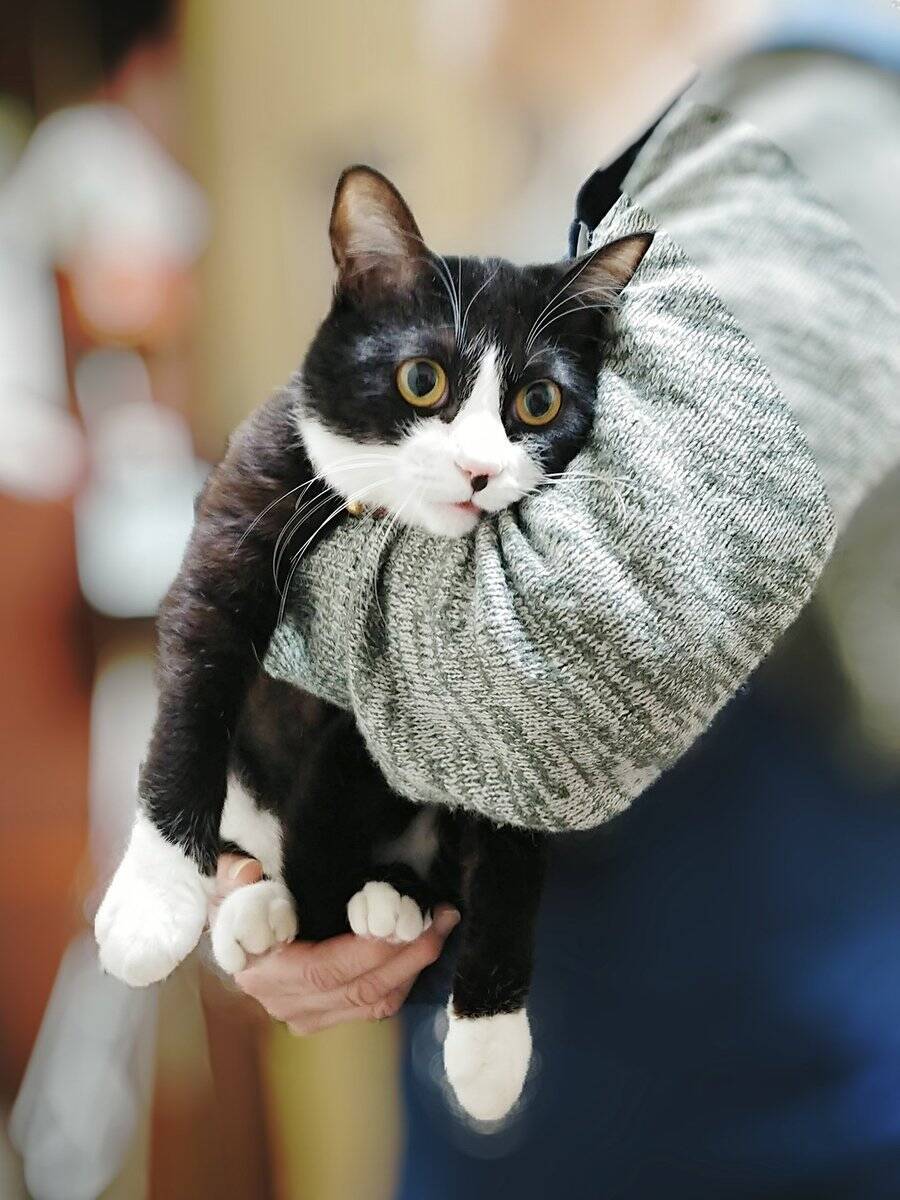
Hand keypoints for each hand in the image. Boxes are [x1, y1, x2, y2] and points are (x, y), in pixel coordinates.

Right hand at [213, 854, 459, 1033]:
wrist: (228, 935)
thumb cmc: (233, 904)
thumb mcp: (226, 884)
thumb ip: (233, 875)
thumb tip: (248, 872)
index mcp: (262, 971)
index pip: (325, 970)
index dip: (370, 949)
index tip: (402, 916)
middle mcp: (285, 1003)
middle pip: (359, 988)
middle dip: (408, 953)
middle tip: (440, 917)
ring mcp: (306, 1016)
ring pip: (372, 1002)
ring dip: (413, 967)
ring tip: (441, 928)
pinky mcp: (324, 1018)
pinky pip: (372, 1007)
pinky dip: (402, 980)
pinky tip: (421, 950)